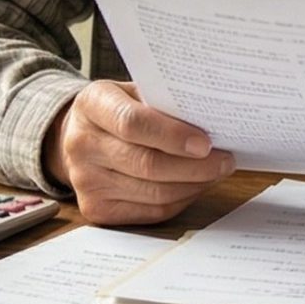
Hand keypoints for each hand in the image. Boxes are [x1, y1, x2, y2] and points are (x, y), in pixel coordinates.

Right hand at [42, 79, 234, 225]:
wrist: (80, 135)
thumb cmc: (119, 110)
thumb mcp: (133, 91)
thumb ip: (164, 102)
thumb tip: (213, 120)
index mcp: (91, 105)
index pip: (132, 123)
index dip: (172, 136)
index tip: (206, 143)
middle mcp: (82, 145)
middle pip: (146, 164)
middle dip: (194, 166)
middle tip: (224, 161)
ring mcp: (85, 181)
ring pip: (153, 193)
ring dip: (193, 184)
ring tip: (216, 172)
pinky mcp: (96, 210)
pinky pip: (151, 211)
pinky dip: (181, 200)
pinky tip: (195, 185)